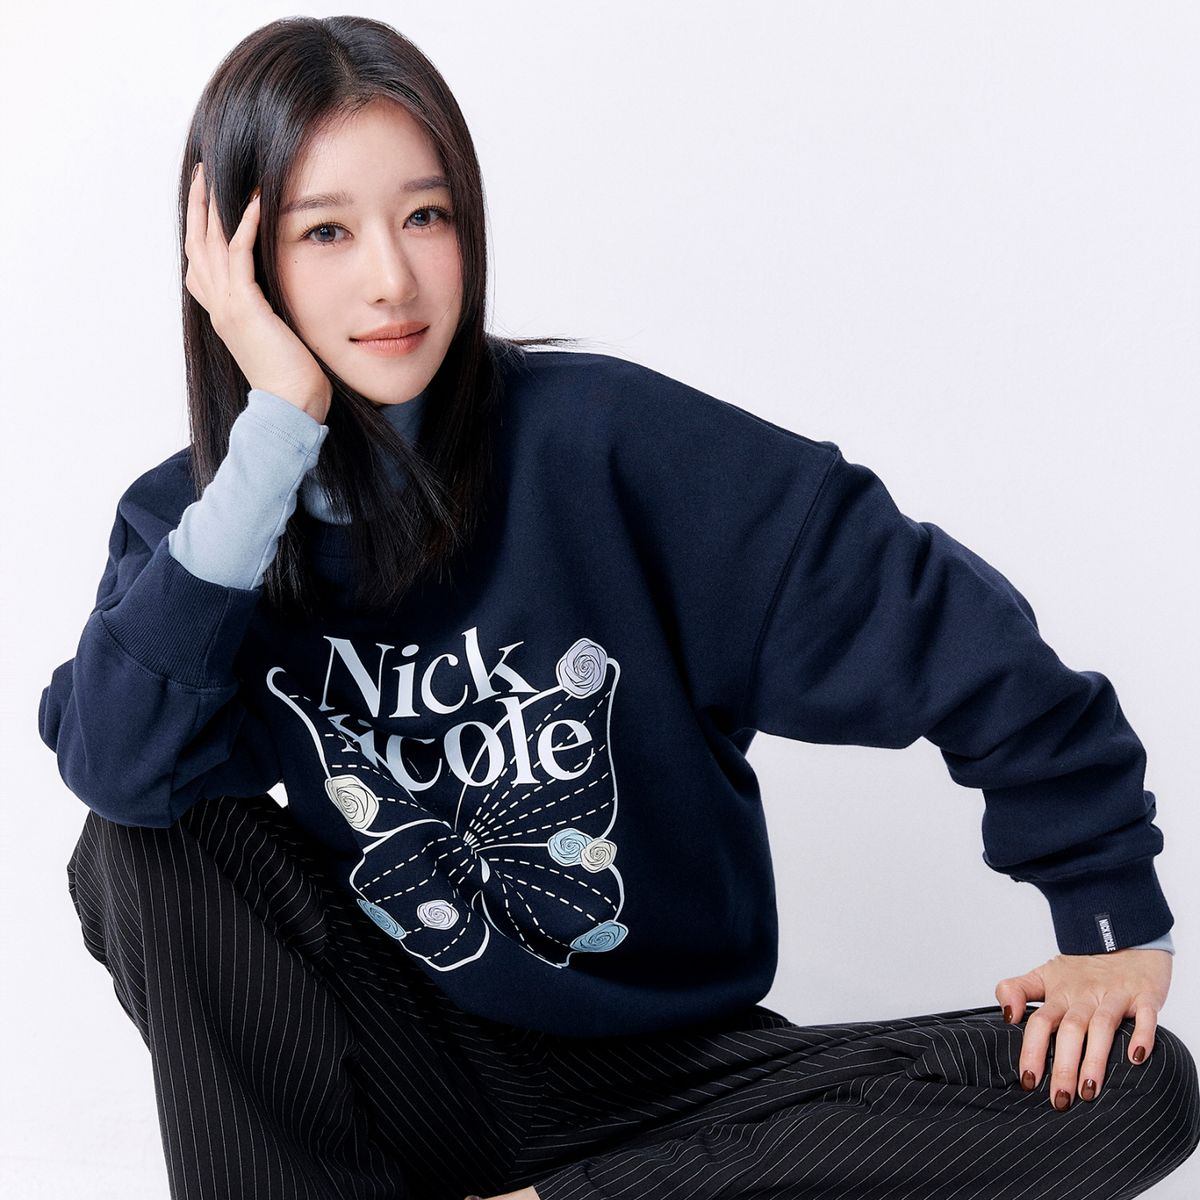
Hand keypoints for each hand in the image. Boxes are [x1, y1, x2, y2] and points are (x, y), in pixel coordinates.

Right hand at [184, 161, 331, 421]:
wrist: (291, 408)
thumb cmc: (294, 379)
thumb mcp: (278, 336)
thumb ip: (273, 312)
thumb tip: (285, 297)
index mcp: (223, 312)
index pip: (201, 262)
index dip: (199, 228)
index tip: (206, 199)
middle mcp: (218, 305)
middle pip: (197, 243)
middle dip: (197, 205)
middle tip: (202, 170)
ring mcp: (227, 305)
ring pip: (209, 243)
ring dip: (213, 204)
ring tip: (217, 172)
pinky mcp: (245, 307)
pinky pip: (239, 255)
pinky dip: (244, 226)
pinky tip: (254, 201)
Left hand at [995, 948, 1172, 1109]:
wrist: (1122, 937)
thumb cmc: (1082, 969)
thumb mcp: (1044, 975)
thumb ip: (1016, 990)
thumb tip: (1006, 1015)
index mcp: (1059, 995)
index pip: (1040, 1022)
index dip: (1032, 1050)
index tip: (1028, 1081)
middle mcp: (1084, 996)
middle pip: (1070, 1030)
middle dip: (1063, 1065)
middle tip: (1059, 1100)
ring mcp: (1114, 996)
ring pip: (1102, 1026)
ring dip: (1095, 1058)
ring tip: (1090, 1090)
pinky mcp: (1144, 996)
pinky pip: (1145, 1015)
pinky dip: (1141, 1035)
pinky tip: (1137, 1058)